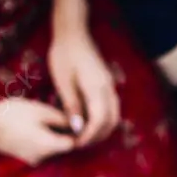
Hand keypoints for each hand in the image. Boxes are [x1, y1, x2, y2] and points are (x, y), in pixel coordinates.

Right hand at [0, 97, 76, 164]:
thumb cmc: (13, 114)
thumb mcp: (41, 111)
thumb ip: (61, 119)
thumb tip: (75, 123)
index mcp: (49, 147)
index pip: (72, 144)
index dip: (75, 132)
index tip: (72, 119)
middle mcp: (41, 158)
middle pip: (60, 147)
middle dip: (62, 133)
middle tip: (58, 114)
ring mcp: (30, 159)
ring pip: (48, 147)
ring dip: (49, 135)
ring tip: (42, 117)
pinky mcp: (21, 156)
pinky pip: (37, 148)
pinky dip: (38, 138)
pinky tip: (30, 124)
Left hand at [48, 29, 120, 146]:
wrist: (72, 33)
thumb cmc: (63, 54)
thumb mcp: (63, 81)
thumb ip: (72, 105)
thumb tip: (78, 129)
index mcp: (97, 87)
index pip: (99, 120)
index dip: (89, 135)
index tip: (76, 143)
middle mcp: (108, 88)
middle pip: (111, 121)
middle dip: (98, 136)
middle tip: (80, 143)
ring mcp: (109, 86)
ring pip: (114, 115)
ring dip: (102, 129)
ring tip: (84, 135)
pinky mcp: (106, 84)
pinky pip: (111, 107)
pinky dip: (103, 119)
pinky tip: (88, 122)